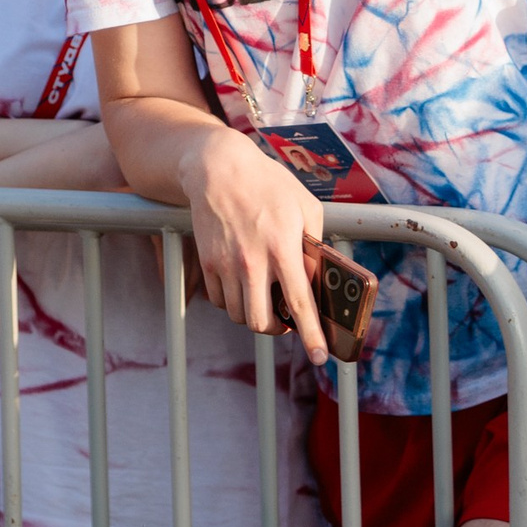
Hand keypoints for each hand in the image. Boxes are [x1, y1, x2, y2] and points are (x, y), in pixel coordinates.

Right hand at [182, 130, 326, 365]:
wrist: (218, 168)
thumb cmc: (268, 184)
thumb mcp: (305, 206)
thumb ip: (316, 243)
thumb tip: (317, 277)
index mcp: (283, 247)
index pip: (300, 304)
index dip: (311, 336)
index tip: (319, 358)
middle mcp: (253, 261)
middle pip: (261, 323)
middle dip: (277, 330)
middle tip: (285, 321)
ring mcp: (226, 264)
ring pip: (240, 316)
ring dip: (255, 316)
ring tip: (263, 300)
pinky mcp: (207, 263)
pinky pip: (220, 301)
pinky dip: (233, 303)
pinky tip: (243, 287)